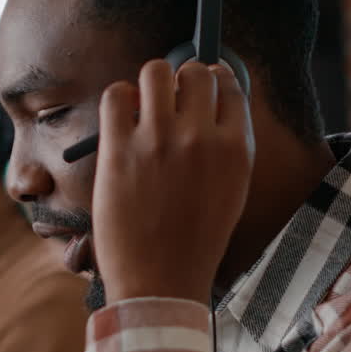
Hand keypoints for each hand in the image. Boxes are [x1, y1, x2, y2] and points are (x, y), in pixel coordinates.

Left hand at [91, 60, 253, 305]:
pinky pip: (116, 94)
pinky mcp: (119, 149)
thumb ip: (225, 147)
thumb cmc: (194, 240)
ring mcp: (158, 140)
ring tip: (144, 103)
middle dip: (183, 78)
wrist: (161, 280)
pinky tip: (121, 117)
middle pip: (195, 73)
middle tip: (171, 97)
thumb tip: (211, 107)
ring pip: (155, 72)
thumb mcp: (231, 191)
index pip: (229, 87)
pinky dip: (118, 98)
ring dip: (150, 82)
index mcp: (235, 149)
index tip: (204, 82)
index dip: (214, 80)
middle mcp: (199, 137)